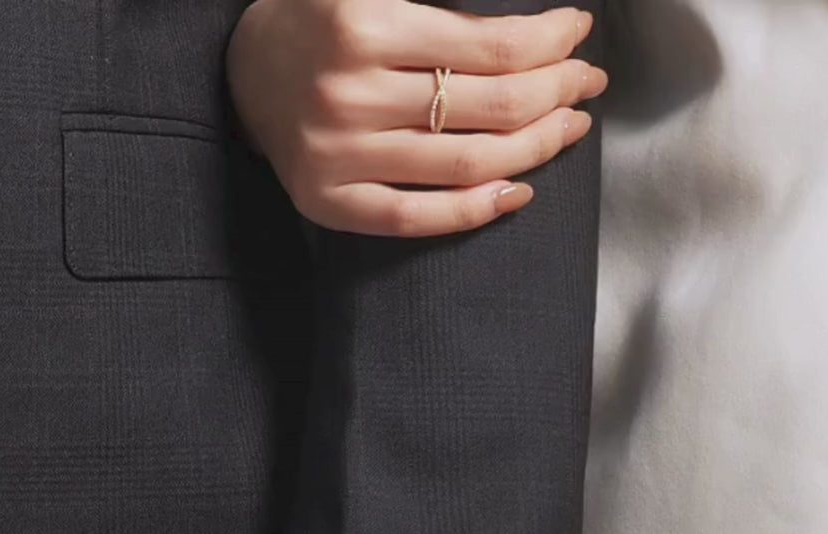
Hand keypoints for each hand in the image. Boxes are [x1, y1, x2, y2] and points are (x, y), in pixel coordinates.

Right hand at [226, 0, 606, 236]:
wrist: (242, 70)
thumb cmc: (322, 22)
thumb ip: (443, 2)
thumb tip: (533, 30)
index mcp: (362, 22)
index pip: (491, 46)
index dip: (549, 42)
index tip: (578, 34)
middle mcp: (349, 92)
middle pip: (490, 107)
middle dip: (555, 92)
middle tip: (585, 84)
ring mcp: (338, 155)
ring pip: (468, 164)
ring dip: (535, 149)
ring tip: (567, 128)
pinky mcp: (329, 203)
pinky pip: (419, 218)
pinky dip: (477, 210)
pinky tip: (519, 191)